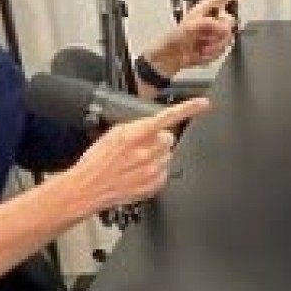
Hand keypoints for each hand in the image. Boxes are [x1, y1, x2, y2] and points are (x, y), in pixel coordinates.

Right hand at [58, 97, 210, 217]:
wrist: (87, 187)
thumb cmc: (96, 162)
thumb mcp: (112, 134)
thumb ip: (136, 128)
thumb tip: (152, 126)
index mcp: (135, 134)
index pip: (168, 118)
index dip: (188, 109)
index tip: (203, 104)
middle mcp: (147, 152)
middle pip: (169, 139)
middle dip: (158, 140)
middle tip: (141, 148)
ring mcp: (152, 170)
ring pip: (167, 155)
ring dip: (156, 156)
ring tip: (136, 163)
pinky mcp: (154, 185)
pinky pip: (164, 172)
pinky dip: (155, 171)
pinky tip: (138, 173)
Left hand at [145, 0, 254, 76]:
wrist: (173, 57)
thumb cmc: (175, 38)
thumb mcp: (189, 27)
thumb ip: (207, 24)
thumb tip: (223, 28)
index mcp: (206, 9)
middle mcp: (213, 20)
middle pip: (230, 21)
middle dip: (218, 32)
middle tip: (203, 37)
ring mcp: (216, 33)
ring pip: (228, 38)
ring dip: (213, 46)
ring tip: (199, 47)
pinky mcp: (217, 46)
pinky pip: (223, 50)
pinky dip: (212, 54)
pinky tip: (201, 52)